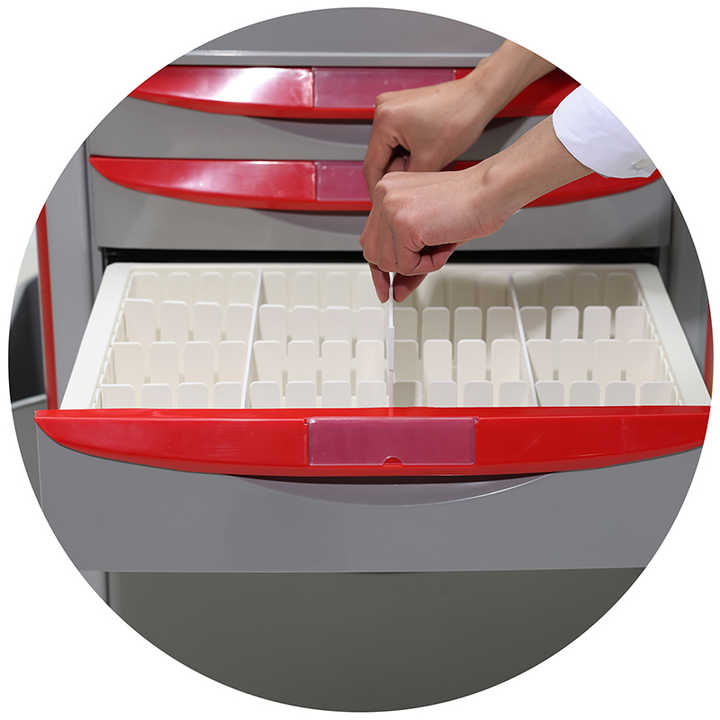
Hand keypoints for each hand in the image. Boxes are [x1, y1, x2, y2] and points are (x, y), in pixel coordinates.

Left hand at [360, 167, 509, 301]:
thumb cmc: (468, 205)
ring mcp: (391, 209)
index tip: (385, 285)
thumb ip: (408, 261)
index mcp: (388, 191)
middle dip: (395, 270)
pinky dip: (427, 266)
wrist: (490, 193)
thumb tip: (396, 289)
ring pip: (388, 263)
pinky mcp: (404, 224)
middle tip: (408, 282)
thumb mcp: (429, 237)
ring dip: (416, 266)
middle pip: (373, 253)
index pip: (371, 237)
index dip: (379, 265)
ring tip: (438, 248)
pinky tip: (442, 247)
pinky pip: (406, 265)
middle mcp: (384, 195)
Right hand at [363, 41, 556, 191]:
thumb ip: (407, 180)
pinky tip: (421, 155)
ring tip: (421, 167)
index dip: (377, 188)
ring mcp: (392, 106)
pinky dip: (406, 150)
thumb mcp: (430, 160)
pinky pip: (396, 136)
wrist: (478, 96)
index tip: (382, 202)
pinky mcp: (402, 107)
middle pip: (379, 155)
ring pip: (388, 147)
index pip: (372, 165)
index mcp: (385, 120)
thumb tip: (396, 192)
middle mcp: (383, 108)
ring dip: (400, 162)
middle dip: (393, 173)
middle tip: (408, 187)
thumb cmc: (460, 117)